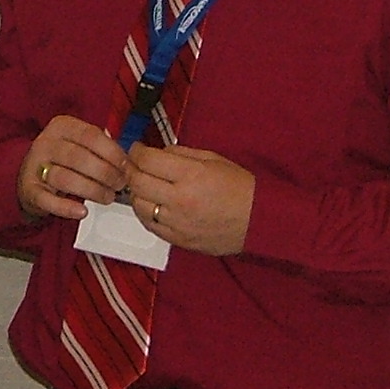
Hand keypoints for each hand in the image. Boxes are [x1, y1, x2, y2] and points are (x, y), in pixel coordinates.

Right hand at [17, 116, 128, 221]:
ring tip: (107, 197)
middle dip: (105, 173)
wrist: (29, 175)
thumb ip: (100, 144)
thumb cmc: (62, 159)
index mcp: (61, 126)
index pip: (90, 135)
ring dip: (92, 190)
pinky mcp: (29, 190)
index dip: (112, 152)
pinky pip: (48, 200)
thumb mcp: (78, 142)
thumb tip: (125, 158)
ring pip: (66, 178)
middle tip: (120, 185)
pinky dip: (66, 208)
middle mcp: (46, 143)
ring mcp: (34, 166)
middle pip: (79, 157)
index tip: (126, 166)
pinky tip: (83, 211)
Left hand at [124, 145, 253, 255]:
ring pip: (138, 205)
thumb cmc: (240, 187)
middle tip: (133, 164)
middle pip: (137, 182)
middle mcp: (179, 199)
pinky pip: (149, 225)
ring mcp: (176, 222)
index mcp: (190, 175)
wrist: (259, 220)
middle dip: (130, 169)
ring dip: (135, 192)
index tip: (137, 149)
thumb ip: (181, 154)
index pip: (147, 160)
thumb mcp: (213, 159)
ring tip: (143, 185)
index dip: (137, 151)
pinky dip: (144, 212)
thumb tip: (158, 152)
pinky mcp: (177, 239)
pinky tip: (150, 204)